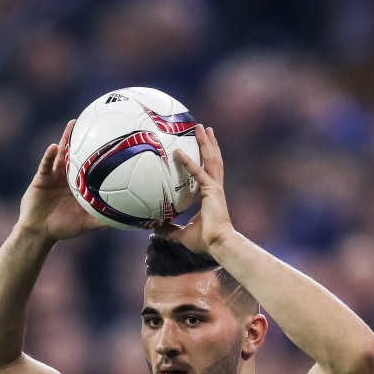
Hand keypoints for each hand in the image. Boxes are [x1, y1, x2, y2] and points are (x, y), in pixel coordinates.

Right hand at [18, 120, 105, 241]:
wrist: (40, 231)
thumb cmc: (64, 227)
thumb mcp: (87, 224)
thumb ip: (103, 219)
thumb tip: (125, 220)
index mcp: (80, 184)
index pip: (91, 164)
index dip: (99, 152)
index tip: (111, 138)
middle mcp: (68, 176)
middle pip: (77, 154)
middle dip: (84, 138)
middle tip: (94, 121)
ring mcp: (54, 175)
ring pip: (61, 154)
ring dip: (66, 139)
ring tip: (73, 124)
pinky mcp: (41, 178)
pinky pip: (46, 164)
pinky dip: (49, 155)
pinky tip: (53, 147)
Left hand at [157, 124, 234, 253]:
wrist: (218, 244)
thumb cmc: (205, 241)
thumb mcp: (182, 234)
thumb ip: (169, 229)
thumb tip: (155, 227)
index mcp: (210, 195)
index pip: (208, 172)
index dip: (205, 159)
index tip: (202, 147)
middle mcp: (215, 188)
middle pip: (213, 160)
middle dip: (209, 144)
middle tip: (204, 129)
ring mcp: (215, 188)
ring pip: (211, 160)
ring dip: (206, 143)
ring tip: (202, 128)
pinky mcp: (212, 191)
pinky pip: (198, 173)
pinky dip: (188, 162)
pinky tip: (178, 152)